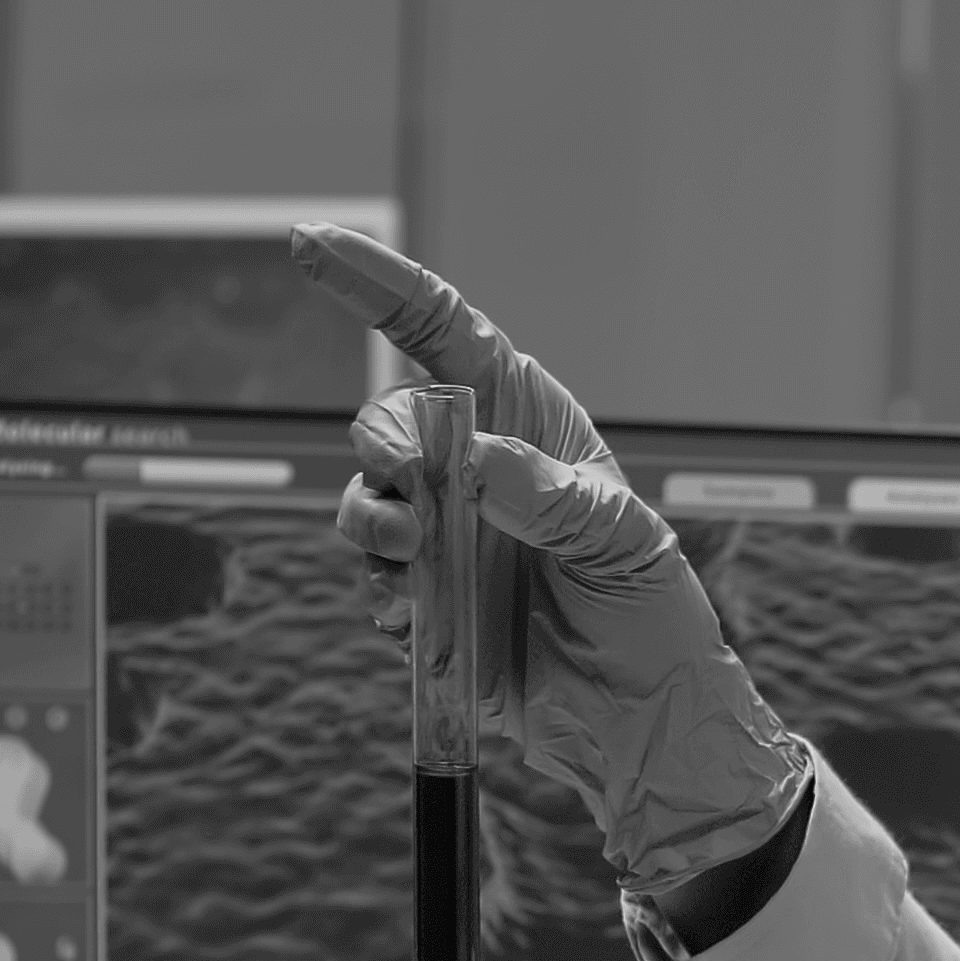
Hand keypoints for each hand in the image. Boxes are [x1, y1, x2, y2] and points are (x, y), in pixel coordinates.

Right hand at [290, 221, 807, 893]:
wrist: (635, 717)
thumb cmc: (649, 614)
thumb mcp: (624, 544)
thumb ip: (555, 500)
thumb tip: (483, 465)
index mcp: (529, 422)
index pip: (442, 330)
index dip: (374, 282)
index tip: (311, 242)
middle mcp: (477, 464)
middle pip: (387, 421)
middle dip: (382, 446)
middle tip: (407, 488)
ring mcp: (446, 531)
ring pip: (365, 500)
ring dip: (373, 526)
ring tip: (414, 562)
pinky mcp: (424, 597)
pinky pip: (371, 577)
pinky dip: (384, 593)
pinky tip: (424, 620)